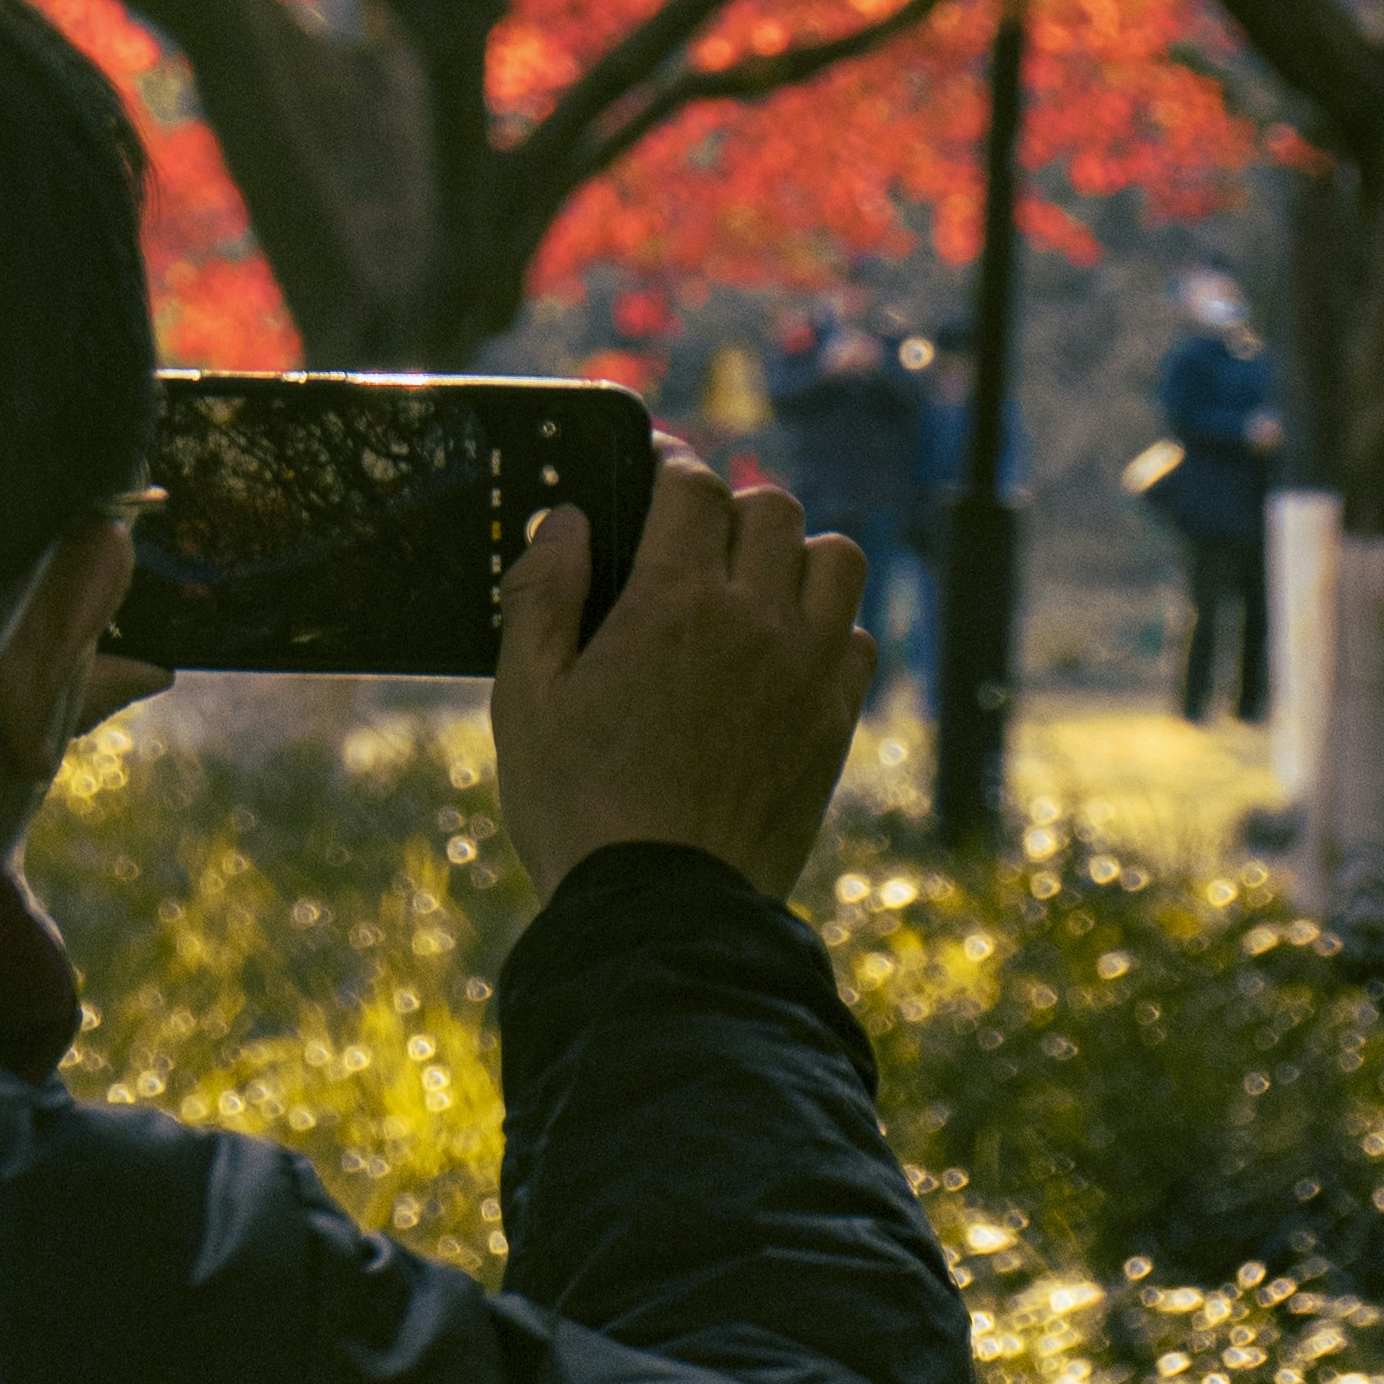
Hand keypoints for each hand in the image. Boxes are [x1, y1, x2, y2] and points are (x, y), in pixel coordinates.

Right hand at [492, 442, 869, 906]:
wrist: (661, 916)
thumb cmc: (578, 806)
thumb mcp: (526, 698)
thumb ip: (542, 593)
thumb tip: (569, 520)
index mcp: (671, 602)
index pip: (695, 483)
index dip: (671, 468)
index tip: (653, 481)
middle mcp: (752, 621)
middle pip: (773, 507)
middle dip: (732, 510)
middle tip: (695, 545)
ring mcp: (805, 673)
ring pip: (837, 560)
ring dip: (796, 558)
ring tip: (752, 590)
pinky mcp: (833, 724)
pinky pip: (858, 639)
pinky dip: (828, 629)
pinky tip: (783, 657)